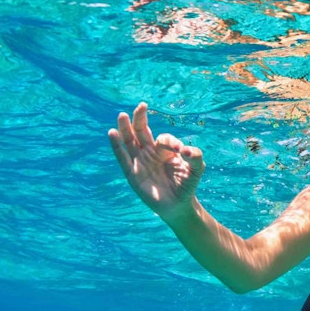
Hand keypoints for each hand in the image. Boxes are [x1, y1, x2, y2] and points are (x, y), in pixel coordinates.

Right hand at [108, 102, 204, 221]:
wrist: (179, 205)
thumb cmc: (187, 185)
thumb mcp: (197, 169)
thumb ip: (196, 157)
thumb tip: (186, 150)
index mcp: (164, 150)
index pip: (163, 138)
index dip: (170, 142)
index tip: (180, 151)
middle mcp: (150, 153)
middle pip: (141, 131)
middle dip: (140, 118)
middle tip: (142, 106)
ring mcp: (140, 162)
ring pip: (129, 141)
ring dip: (125, 128)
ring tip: (122, 115)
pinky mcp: (132, 174)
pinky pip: (122, 158)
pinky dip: (116, 146)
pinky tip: (112, 133)